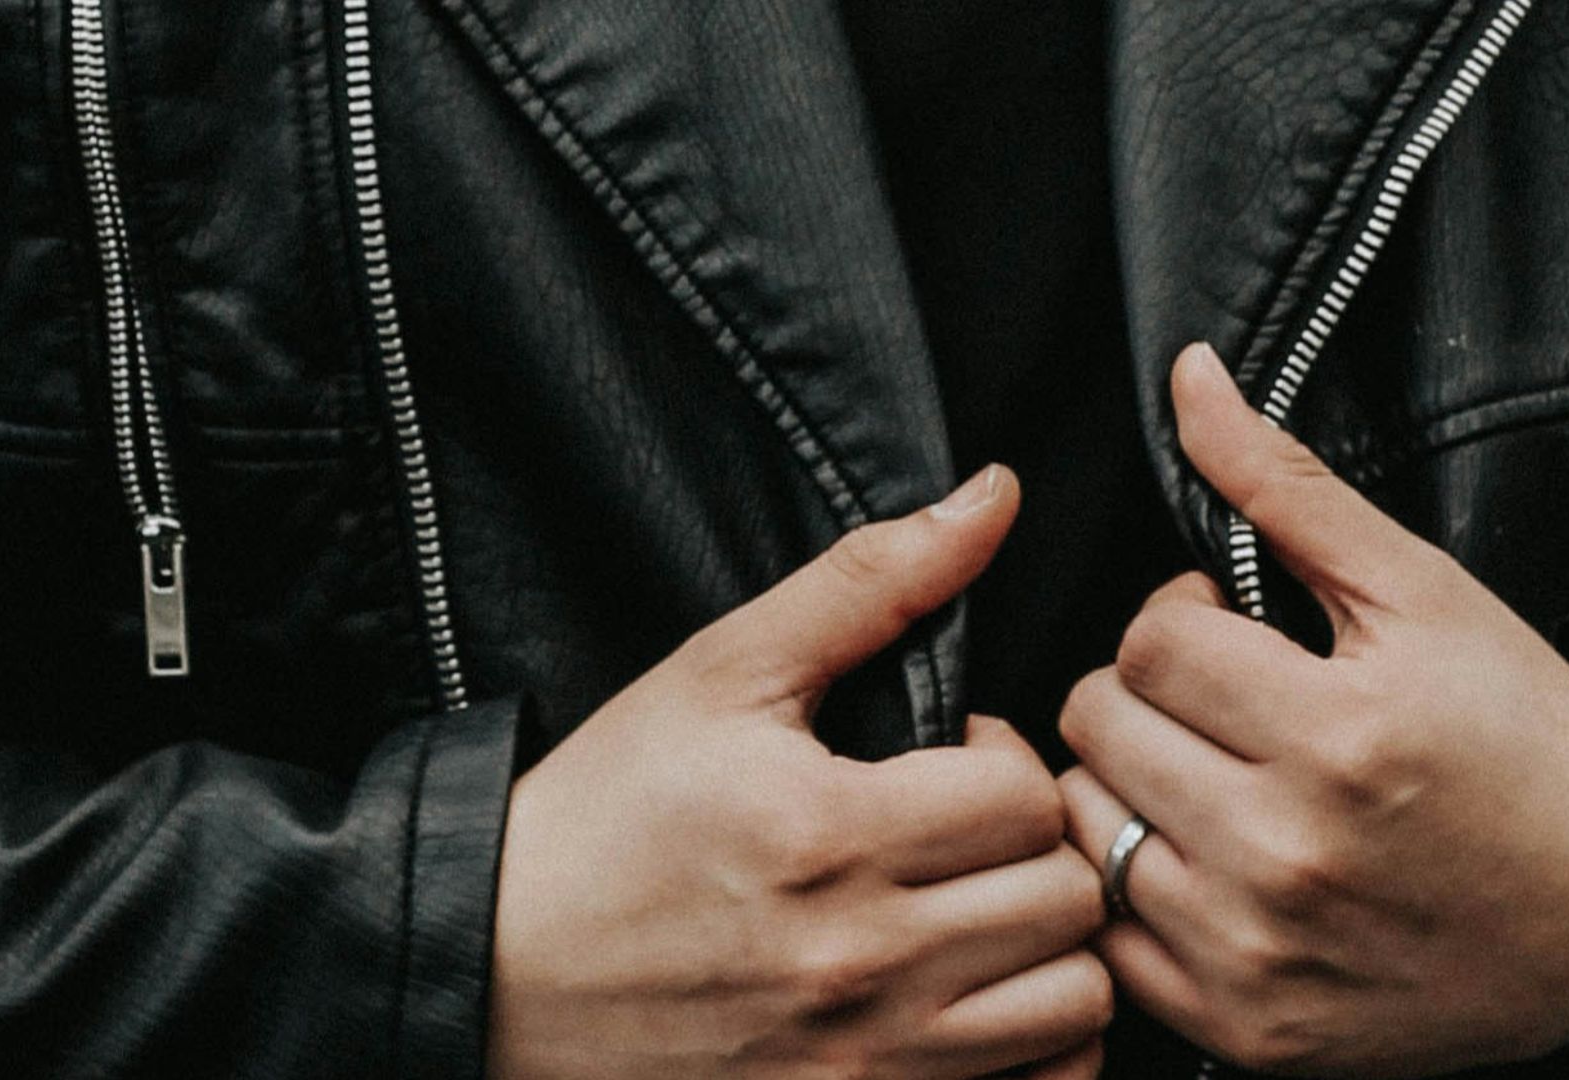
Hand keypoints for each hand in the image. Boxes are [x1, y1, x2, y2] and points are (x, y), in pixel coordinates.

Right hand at [489, 465, 1110, 1079]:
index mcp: (828, 833)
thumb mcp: (720, 672)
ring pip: (1073, 1004)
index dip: (1004, 758)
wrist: (495, 972)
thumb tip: (995, 492)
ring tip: (982, 911)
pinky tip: (982, 996)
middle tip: (971, 833)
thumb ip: (870, 580)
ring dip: (1048, 946)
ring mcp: (863, 1061)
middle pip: (1065, 898)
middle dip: (1037, 847)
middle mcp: (857, 960)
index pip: (1026, 794)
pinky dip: (1036, 1043)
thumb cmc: (606, 815)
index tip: (947, 759)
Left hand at [1058, 345, 1568, 1077]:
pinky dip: (1131, 886)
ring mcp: (1258, 950)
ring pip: (1082, 824)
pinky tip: (1202, 858)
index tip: (1232, 635)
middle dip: (1142, 693)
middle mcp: (1288, 851)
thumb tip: (1190, 377)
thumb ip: (1286, 485)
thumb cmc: (1519, 742)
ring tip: (1205, 774)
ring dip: (1124, 784)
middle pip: (1098, 726)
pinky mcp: (1243, 1025)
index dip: (1182, 620)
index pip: (1148, 641)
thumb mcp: (1422, 594)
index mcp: (1339, 733)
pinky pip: (1107, 933)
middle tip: (1219, 702)